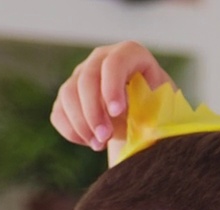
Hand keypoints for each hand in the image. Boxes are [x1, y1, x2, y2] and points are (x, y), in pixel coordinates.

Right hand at [50, 41, 173, 151]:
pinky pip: (59, 113)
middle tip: (104, 137)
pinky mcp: (69, 96)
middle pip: (86, 79)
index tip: (117, 112)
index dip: (112, 87)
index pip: (115, 63)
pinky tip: (91, 142)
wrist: (144, 118)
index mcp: (130, 54)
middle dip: (93, 112)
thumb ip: (149, 109)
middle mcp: (101, 59)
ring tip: (99, 144)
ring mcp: (82, 75)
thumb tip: (135, 121)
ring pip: (68, 95)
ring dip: (81, 124)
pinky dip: (72, 131)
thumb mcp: (160, 107)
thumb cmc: (157, 110)